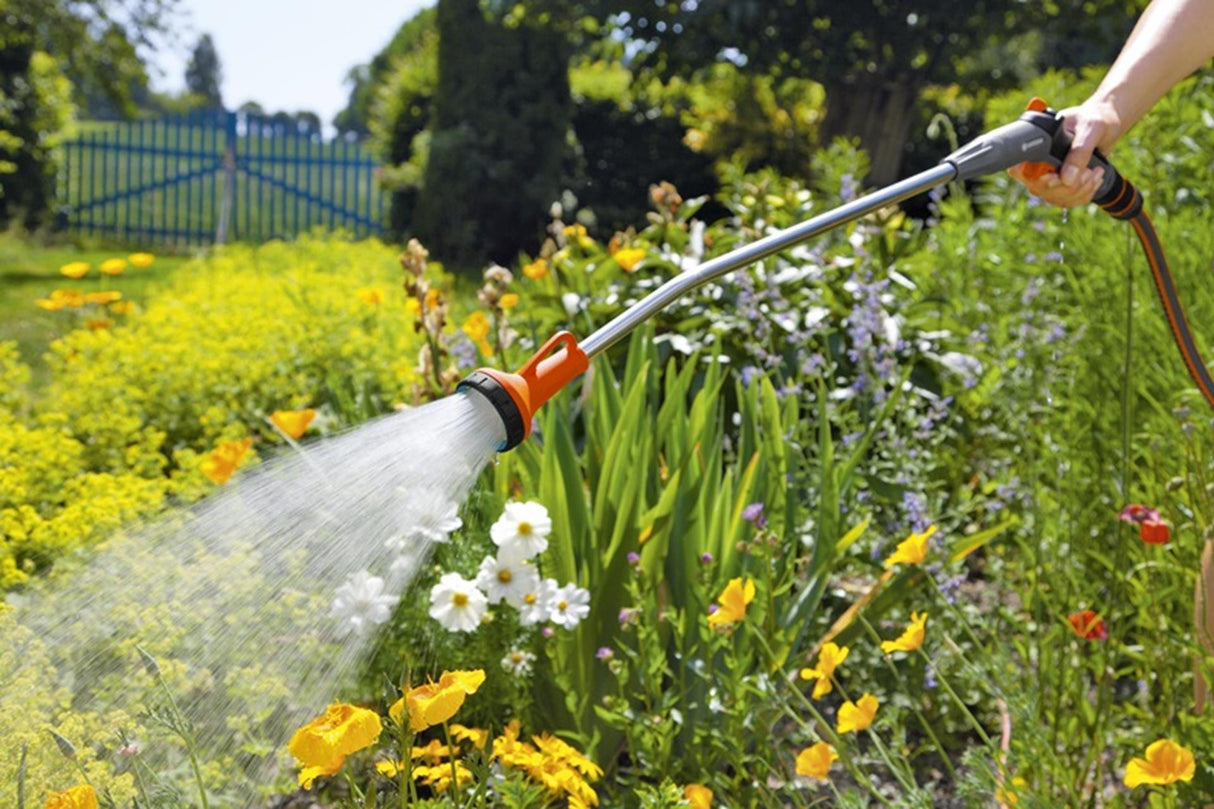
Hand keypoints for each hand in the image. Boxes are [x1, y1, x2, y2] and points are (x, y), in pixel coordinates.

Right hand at [1008, 99, 1123, 206]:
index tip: (1056, 176)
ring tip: (1095, 171)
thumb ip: (1079, 152)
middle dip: (1068, 185)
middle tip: (1088, 170)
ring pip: (1055, 198)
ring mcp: (1048, 178)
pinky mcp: (1061, 187)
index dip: (1036, 178)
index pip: (1020, 171)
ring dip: (1080, 189)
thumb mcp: (1090, 128)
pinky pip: (1067, 201)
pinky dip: (1085, 193)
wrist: (1106, 125)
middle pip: (1040, 189)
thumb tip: (1067, 179)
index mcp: (1037, 145)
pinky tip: (1094, 179)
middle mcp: (1037, 164)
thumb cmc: (1095, 119)